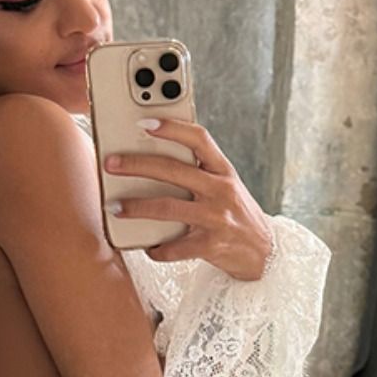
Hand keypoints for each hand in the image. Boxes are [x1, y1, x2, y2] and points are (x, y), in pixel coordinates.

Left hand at [104, 119, 273, 280]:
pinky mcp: (211, 246)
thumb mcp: (225, 186)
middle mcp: (221, 190)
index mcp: (223, 170)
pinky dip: (156, 249)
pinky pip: (174, 248)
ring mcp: (216, 218)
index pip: (198, 139)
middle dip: (136, 165)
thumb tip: (152, 158)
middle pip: (172, 170)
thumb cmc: (236, 214)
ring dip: (136, 207)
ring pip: (167, 208)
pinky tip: (148, 247)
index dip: (171, 128)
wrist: (266, 253)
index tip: (144, 123)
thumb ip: (199, 172)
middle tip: (111, 163)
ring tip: (114, 207)